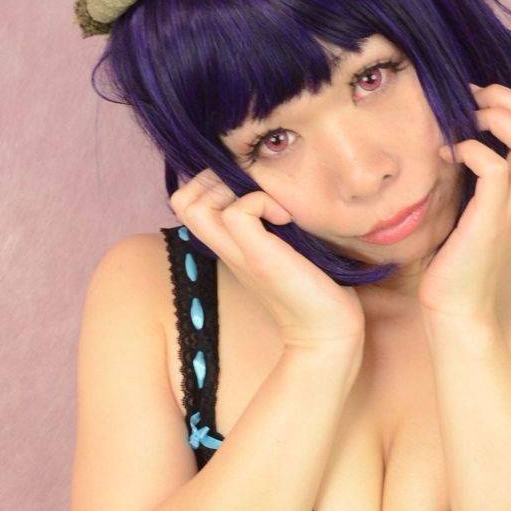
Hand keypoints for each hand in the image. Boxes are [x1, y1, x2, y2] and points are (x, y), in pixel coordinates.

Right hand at [170, 169, 364, 353]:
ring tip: (268, 204)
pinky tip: (285, 218)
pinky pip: (235, 212)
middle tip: (255, 193)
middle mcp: (226, 248)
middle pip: (181, 199)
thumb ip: (270, 223)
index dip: (210, 183)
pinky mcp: (259, 259)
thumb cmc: (316, 287)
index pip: (187, 201)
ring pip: (192, 204)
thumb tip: (273, 189)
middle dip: (215, 179)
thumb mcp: (285, 246)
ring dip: (230, 188)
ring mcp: (239, 254)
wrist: (329, 331)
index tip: (250, 190)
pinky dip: (260, 201)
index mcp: (229, 245)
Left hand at [418, 82, 510, 322]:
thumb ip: (470, 174)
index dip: (509, 100)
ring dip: (494, 117)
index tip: (472, 101)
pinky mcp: (490, 221)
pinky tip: (450, 155)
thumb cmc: (454, 257)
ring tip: (462, 126)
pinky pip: (496, 169)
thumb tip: (450, 137)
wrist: (456, 306)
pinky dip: (473, 150)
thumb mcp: (467, 205)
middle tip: (469, 101)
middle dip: (505, 97)